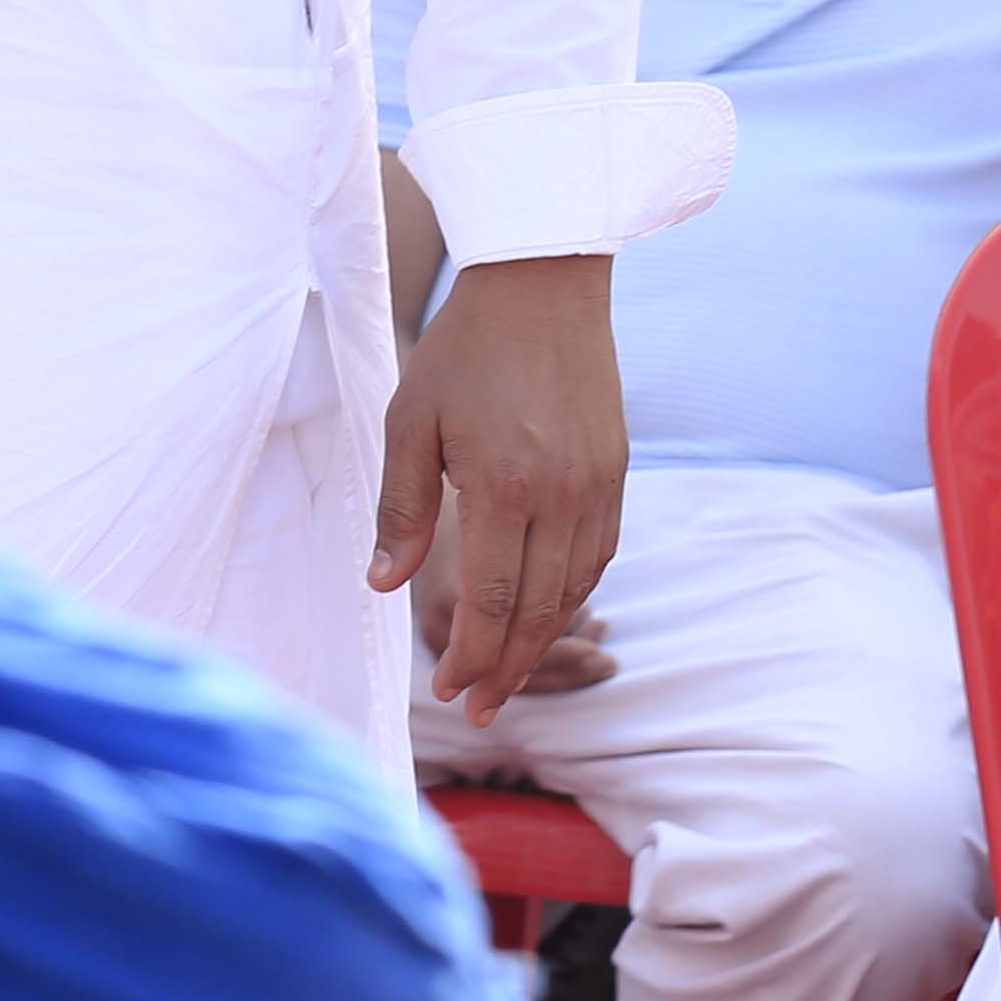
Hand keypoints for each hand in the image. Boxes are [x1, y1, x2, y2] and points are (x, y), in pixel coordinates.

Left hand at [375, 250, 622, 722]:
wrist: (541, 289)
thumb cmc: (461, 352)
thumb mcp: (409, 423)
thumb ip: (403, 510)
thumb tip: (383, 586)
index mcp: (504, 488)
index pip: (492, 600)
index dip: (473, 654)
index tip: (451, 690)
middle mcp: (562, 497)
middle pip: (537, 611)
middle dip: (506, 668)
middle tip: (480, 711)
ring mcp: (599, 488)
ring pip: (574, 591)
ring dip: (542, 642)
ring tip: (507, 676)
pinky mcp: (617, 475)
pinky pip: (599, 557)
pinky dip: (572, 597)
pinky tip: (545, 615)